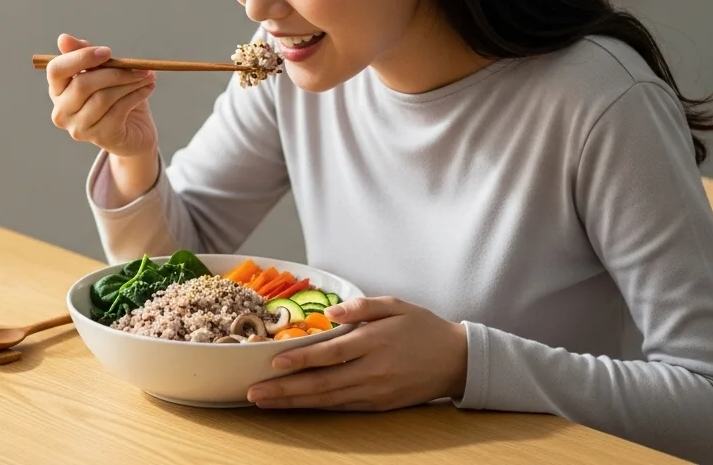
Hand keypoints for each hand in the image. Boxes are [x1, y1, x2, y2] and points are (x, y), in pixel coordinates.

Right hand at [46, 34, 158, 158]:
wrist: (133, 132)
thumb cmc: (115, 97)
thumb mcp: (102, 72)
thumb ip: (85, 55)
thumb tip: (63, 38)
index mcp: (57, 91)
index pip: (56, 70)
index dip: (80, 58)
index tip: (108, 52)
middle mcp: (62, 112)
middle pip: (82, 84)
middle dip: (114, 72)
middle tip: (140, 66)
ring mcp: (79, 128)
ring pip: (103, 97)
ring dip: (130, 83)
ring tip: (148, 75)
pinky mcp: (100, 138)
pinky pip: (118, 110)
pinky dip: (136, 95)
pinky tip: (148, 88)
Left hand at [247, 296, 468, 410]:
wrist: (458, 361)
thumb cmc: (423, 328)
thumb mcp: (396, 305)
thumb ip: (362, 307)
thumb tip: (330, 313)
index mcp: (374, 342)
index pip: (330, 353)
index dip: (301, 360)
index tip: (273, 362)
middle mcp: (373, 371)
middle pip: (322, 383)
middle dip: (285, 389)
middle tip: (254, 392)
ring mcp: (375, 392)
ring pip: (327, 400)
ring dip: (293, 402)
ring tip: (264, 402)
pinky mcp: (378, 405)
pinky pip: (341, 408)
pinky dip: (315, 408)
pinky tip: (294, 405)